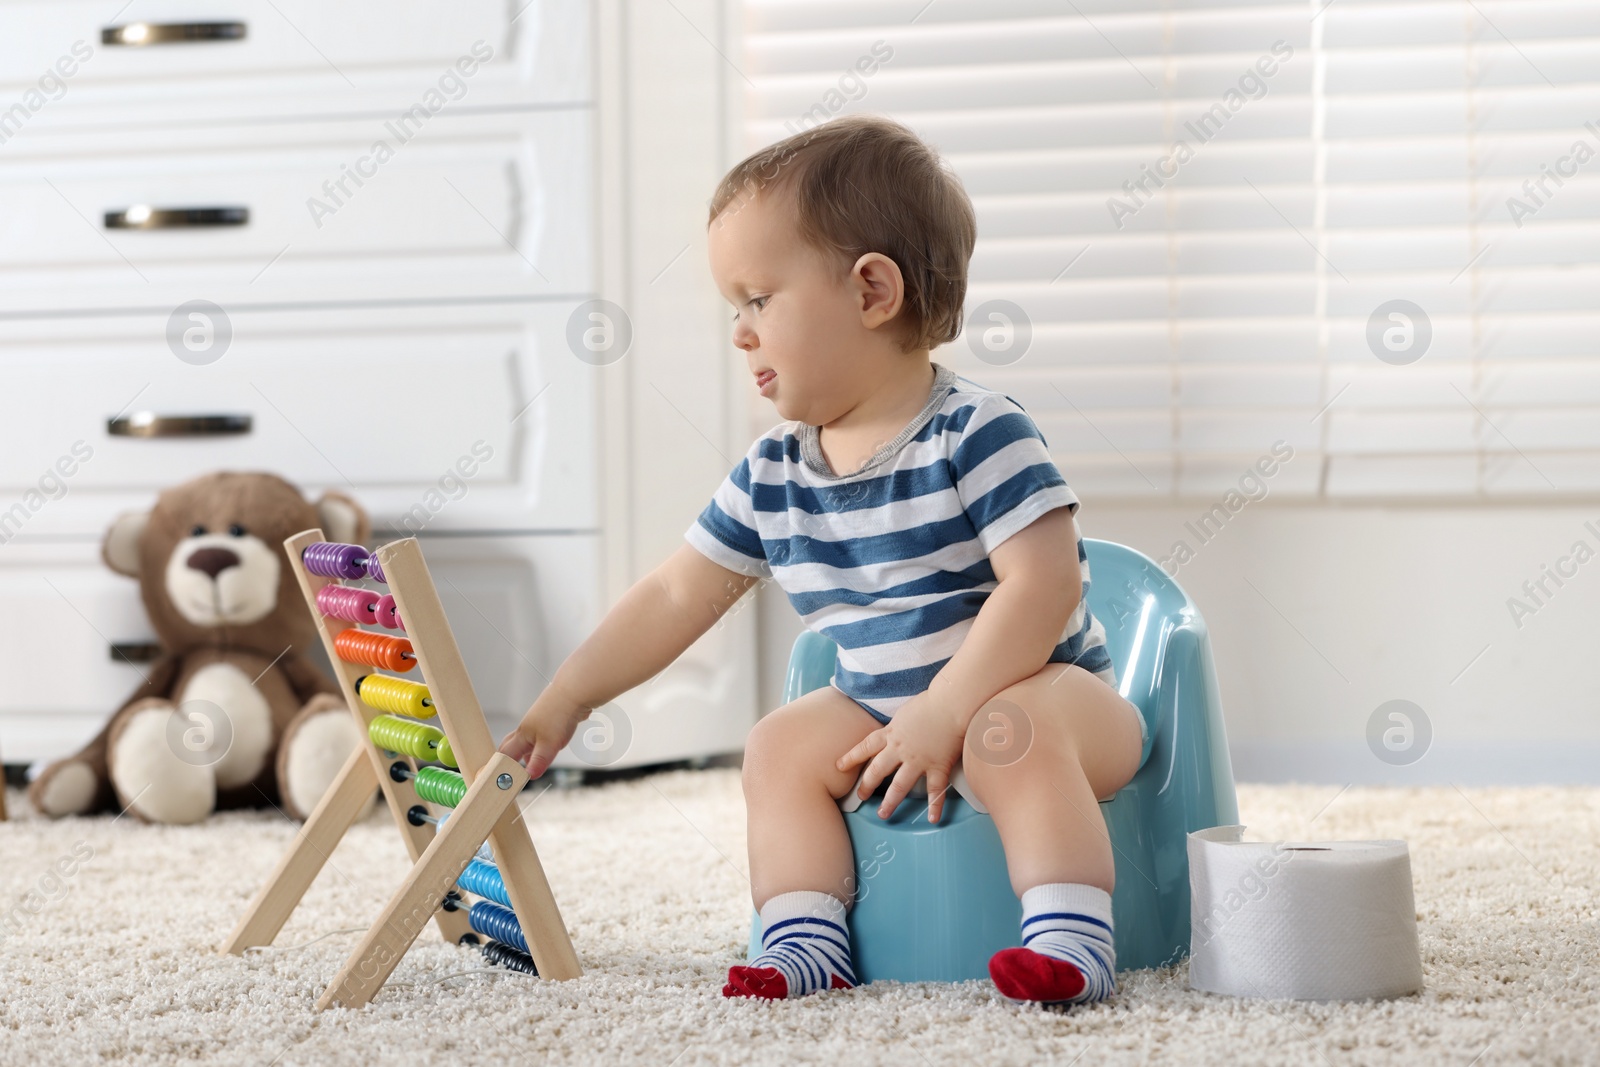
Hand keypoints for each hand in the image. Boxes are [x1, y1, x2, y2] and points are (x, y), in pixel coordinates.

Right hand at [497, 687, 587, 779]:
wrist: (574, 692)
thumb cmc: (559, 714)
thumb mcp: (549, 743)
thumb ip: (538, 761)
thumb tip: (528, 776)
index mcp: (522, 735)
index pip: (505, 754)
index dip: (501, 767)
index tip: (499, 780)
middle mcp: (527, 729)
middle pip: (511, 746)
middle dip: (508, 760)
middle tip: (508, 774)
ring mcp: (538, 724)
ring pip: (527, 742)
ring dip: (526, 755)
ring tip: (527, 767)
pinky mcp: (550, 722)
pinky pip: (540, 737)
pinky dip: (539, 746)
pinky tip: (547, 750)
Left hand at [835, 690, 967, 822]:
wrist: (951, 703)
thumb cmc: (931, 702)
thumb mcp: (905, 712)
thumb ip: (898, 725)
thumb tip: (897, 730)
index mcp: (891, 732)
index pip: (865, 747)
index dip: (851, 758)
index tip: (840, 766)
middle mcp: (900, 749)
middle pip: (877, 770)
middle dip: (867, 785)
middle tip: (861, 796)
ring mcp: (918, 760)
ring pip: (899, 785)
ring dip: (891, 802)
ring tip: (884, 814)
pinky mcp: (937, 766)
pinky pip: (935, 790)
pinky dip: (935, 805)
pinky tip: (933, 819)